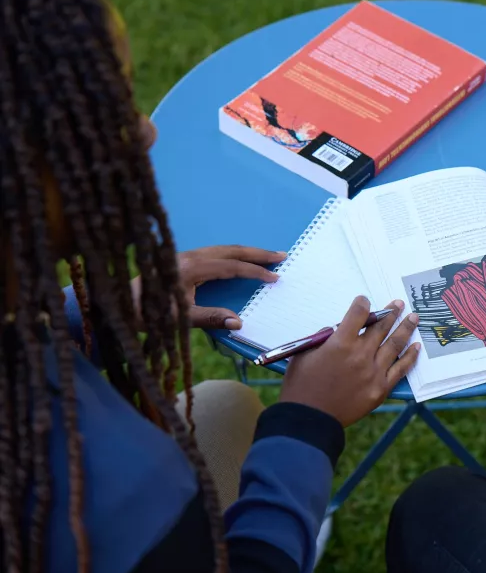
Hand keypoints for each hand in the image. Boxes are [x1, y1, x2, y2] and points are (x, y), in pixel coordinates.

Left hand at [132, 245, 285, 329]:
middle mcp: (190, 256)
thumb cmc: (146, 313)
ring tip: (267, 256)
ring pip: (223, 249)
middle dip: (258, 253)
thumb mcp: (178, 318)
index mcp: (191, 268)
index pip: (232, 266)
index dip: (255, 272)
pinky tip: (240, 260)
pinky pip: (215, 253)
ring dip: (246, 252)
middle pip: (231, 250)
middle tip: (282, 256)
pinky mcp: (180, 260)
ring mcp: (184, 256)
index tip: (274, 278)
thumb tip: (238, 322)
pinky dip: (233, 255)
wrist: (116, 305)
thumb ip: (208, 318)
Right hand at [279, 296, 420, 426]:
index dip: (363, 303)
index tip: (365, 301)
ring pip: (395, 344)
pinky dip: (410, 356)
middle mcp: (361, 354)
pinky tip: (416, 347)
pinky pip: (401, 369)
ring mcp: (374, 372)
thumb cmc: (301, 385)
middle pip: (381, 327)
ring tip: (414, 318)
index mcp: (340, 343)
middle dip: (391, 312)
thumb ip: (323, 339)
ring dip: (406, 328)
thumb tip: (338, 330)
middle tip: (399, 304)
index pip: (358, 313)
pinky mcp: (381, 388)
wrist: (310, 419)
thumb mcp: (305, 354)